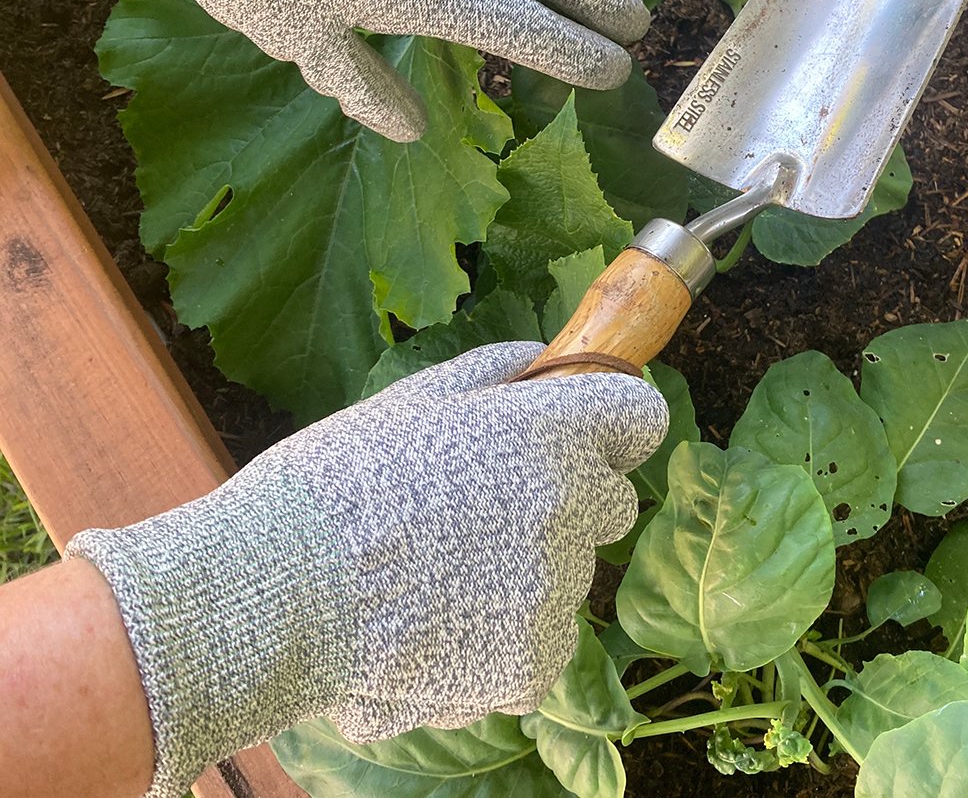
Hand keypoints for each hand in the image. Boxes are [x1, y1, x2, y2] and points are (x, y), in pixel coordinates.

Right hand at [66, 343, 667, 797]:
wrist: (269, 595)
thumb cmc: (331, 486)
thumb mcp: (410, 401)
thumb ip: (494, 372)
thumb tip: (542, 359)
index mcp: (543, 433)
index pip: (639, 419)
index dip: (609, 428)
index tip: (585, 437)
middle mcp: (565, 509)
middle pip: (609, 504)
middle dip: (566, 504)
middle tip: (484, 514)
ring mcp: (553, 593)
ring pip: (567, 580)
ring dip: (523, 578)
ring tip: (435, 579)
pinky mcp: (532, 666)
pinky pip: (540, 644)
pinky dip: (502, 641)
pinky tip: (436, 627)